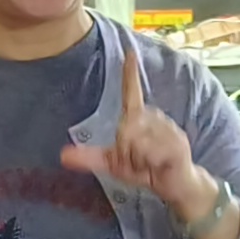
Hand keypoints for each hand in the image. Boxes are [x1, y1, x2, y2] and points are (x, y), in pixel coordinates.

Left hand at [61, 48, 213, 223]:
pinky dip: (148, 164)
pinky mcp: (177, 144)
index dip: (130, 74)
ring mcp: (168, 130)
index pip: (132, 93)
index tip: (129, 52)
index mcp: (139, 119)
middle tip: (137, 161)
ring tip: (149, 164)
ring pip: (136, 142)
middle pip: (124, 129)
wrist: (176, 186)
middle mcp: (155, 118)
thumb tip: (62, 156)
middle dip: (124, 153)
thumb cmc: (146, 169)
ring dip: (136, 160)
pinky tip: (158, 166)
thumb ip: (90, 158)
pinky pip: (150, 152)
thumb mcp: (114, 165)